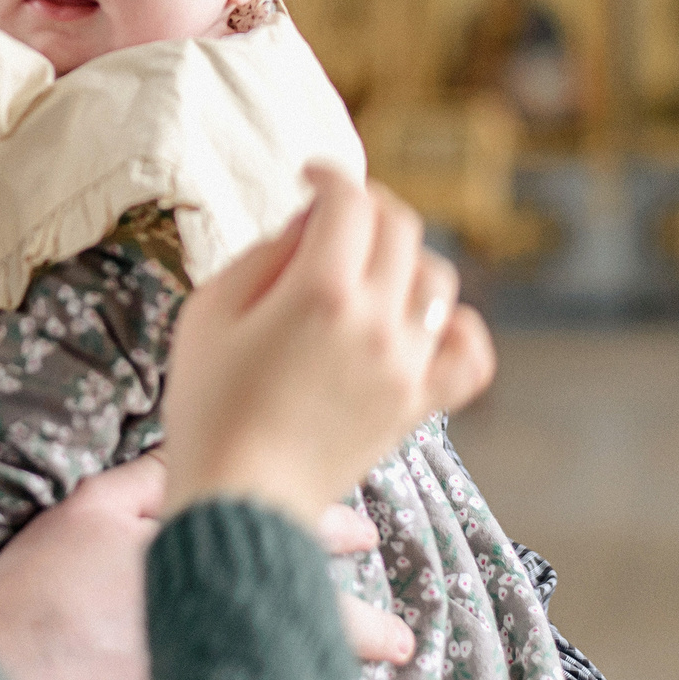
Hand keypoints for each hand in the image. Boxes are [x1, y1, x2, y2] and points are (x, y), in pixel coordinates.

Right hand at [0, 463, 412, 679]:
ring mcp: (217, 672)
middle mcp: (225, 612)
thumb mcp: (90, 508)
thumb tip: (196, 452)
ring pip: (301, 679)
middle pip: (312, 616)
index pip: (286, 534)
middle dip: (364, 629)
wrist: (12, 668)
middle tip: (401, 641)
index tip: (363, 537)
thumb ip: (149, 478)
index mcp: (203, 552)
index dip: (329, 533)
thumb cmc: (42, 587)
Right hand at [161, 165, 494, 526]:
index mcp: (320, 293)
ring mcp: (405, 366)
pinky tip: (422, 324)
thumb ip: (263, 254)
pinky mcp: (418, 405)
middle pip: (399, 229)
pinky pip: (469, 353)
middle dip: (367, 208)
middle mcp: (376, 323)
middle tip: (335, 217)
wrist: (241, 503)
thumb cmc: (209, 409)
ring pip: (437, 280)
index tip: (310, 178)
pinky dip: (456, 327)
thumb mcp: (209, 312)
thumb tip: (309, 223)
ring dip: (405, 260)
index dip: (330, 176)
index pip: (349, 202)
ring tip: (366, 272)